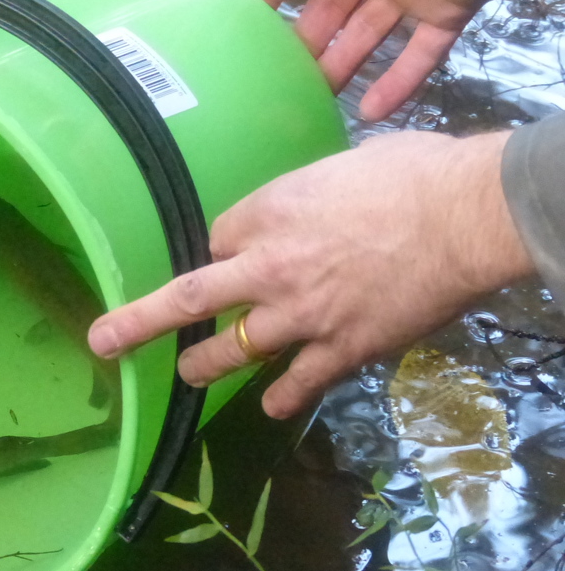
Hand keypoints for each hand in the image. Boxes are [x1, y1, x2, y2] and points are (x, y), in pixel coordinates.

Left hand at [87, 131, 531, 418]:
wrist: (465, 216)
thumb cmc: (412, 173)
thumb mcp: (343, 165)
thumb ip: (314, 191)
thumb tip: (321, 200)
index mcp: (267, 213)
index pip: (215, 240)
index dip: (215, 253)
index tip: (219, 258)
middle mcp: (268, 268)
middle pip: (189, 298)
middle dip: (140, 322)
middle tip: (105, 341)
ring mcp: (299, 315)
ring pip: (232, 350)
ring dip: (204, 367)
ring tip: (189, 375)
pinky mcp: (339, 350)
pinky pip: (297, 383)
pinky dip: (281, 397)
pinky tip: (270, 406)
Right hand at [248, 0, 530, 120]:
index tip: (240, 35)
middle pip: (328, 10)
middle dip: (301, 46)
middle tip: (273, 83)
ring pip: (368, 35)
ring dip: (341, 69)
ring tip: (313, 107)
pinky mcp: (451, 6)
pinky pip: (423, 52)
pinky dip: (401, 84)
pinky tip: (372, 115)